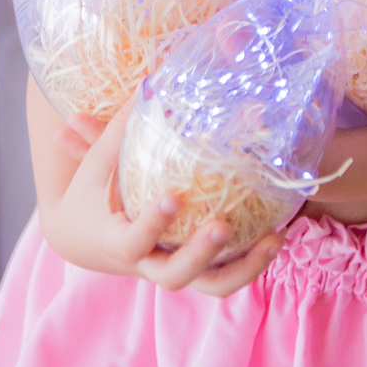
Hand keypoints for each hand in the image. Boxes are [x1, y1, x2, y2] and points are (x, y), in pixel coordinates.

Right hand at [40, 101, 284, 297]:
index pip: (133, 241)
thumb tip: (147, 80)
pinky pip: (226, 274)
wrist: (87, 238)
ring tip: (274, 239)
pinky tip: (279, 234)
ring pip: (211, 286)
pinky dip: (252, 261)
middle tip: (224, 225)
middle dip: (201, 254)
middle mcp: (147, 263)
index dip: (152, 224)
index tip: (172, 197)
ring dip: (244, 268)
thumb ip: (116, 128)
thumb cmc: (93, 194)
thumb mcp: (98, 161)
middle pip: (175, 276)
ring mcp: (174, 268)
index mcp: (116, 242)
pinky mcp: (196, 268)